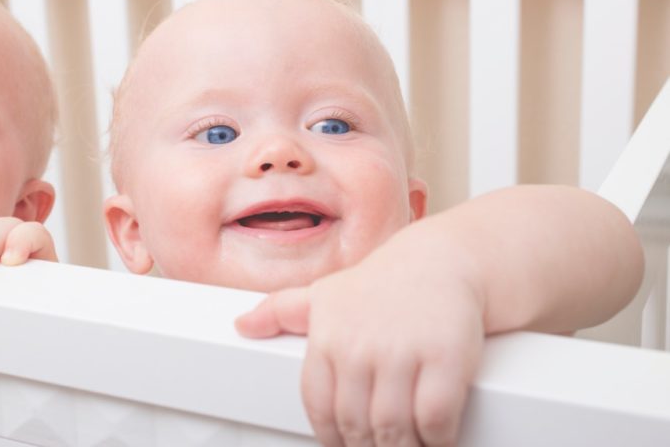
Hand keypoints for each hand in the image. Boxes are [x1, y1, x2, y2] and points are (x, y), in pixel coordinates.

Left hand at [236, 262, 484, 446]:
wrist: (441, 259)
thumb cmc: (382, 284)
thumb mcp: (323, 293)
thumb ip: (280, 312)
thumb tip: (242, 325)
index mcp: (327, 338)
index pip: (319, 407)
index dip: (332, 436)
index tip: (345, 443)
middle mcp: (359, 347)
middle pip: (356, 424)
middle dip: (367, 446)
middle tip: (376, 446)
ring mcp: (401, 353)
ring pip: (394, 428)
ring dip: (401, 446)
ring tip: (405, 445)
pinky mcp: (446, 358)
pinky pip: (435, 418)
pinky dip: (436, 437)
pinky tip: (437, 436)